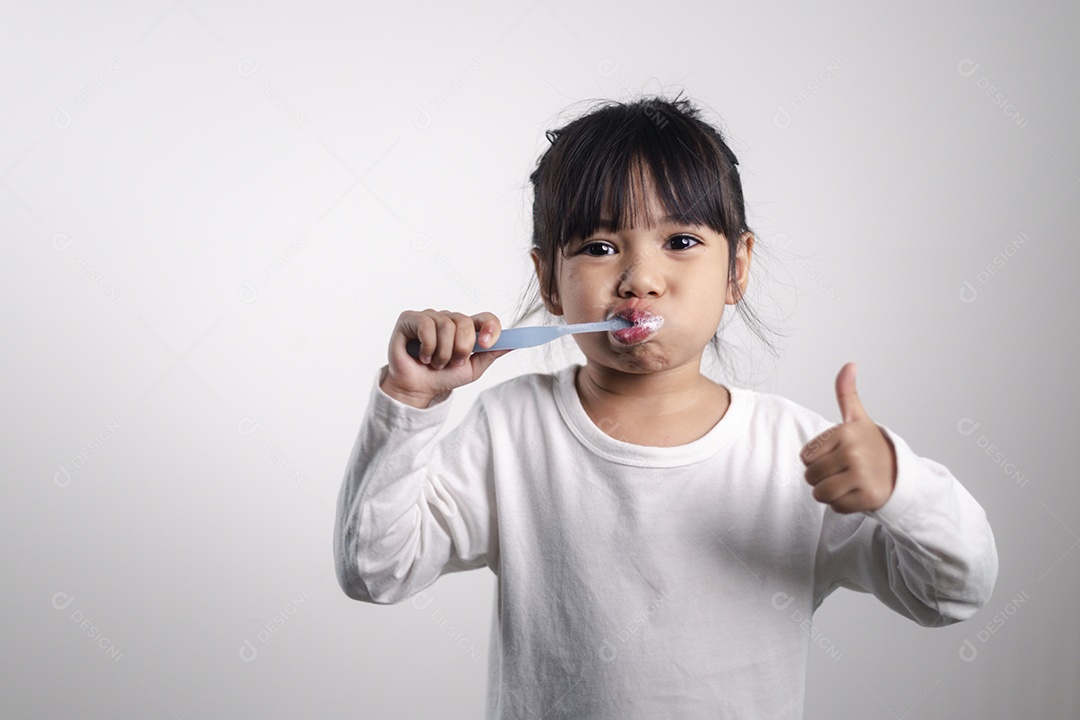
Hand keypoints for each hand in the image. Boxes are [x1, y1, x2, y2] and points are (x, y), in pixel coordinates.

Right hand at [383, 309, 512, 407]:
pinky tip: (423, 357)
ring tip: (435, 362)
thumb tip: (515, 342)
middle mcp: (448, 319)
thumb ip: (492, 353)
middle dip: (461, 348)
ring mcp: (429, 317)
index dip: (490, 327)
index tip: (486, 345)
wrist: (418, 389)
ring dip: (443, 352)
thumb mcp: (473, 368)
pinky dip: (428, 347)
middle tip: (452, 363)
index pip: (486, 318)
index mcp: (466, 328)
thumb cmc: (443, 377)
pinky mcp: (410, 318)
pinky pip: (426, 326)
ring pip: (446, 325)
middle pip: (465, 322)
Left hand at [799, 362, 897, 513]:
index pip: (805, 457)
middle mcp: (853, 452)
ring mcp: (861, 475)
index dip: (815, 460)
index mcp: (845, 432)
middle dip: (821, 478)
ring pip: (820, 493)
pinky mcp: (867, 497)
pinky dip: (843, 504)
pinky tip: (856, 493)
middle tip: (841, 472)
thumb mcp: (858, 419)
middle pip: (810, 476)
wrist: (901, 474)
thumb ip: (847, 393)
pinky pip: (836, 507)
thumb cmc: (872, 446)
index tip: (835, 455)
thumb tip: (849, 364)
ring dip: (829, 493)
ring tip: (846, 483)